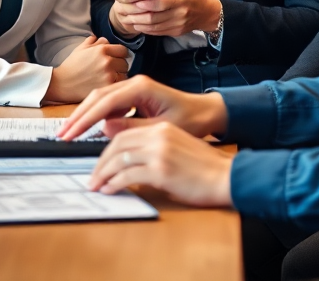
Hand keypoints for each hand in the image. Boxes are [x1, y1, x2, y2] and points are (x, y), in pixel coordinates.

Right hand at [43, 36, 128, 104]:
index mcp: (102, 49)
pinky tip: (108, 85)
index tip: (116, 60)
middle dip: (119, 66)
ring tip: (109, 78)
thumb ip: (95, 41)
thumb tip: (106, 40)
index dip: (120, 55)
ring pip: (124, 74)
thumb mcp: (81, 48)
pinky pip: (120, 85)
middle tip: (111, 70)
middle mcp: (107, 61)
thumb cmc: (72, 65)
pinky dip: (116, 85)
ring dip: (119, 76)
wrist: (62, 83)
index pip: (123, 51)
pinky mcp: (107, 87)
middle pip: (125, 63)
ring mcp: (108, 75)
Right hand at [57, 74, 226, 140]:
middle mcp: (134, 82)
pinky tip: (90, 129)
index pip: (104, 102)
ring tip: (70, 132)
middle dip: (78, 115)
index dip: (85, 119)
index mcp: (140, 87)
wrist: (205, 112)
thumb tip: (104, 127)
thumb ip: (132, 127)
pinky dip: (97, 114)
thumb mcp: (161, 128)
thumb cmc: (189, 120)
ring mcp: (133, 87)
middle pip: (97, 96)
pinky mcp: (134, 95)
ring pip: (100, 98)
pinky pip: (109, 103)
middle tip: (62, 134)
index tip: (70, 134)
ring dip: (85, 114)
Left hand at [88, 121, 233, 206]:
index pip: (125, 134)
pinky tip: (110, 190)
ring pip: (120, 159)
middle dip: (101, 162)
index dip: (108, 150)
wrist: (225, 176)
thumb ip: (153, 149)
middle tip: (93, 177)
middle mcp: (158, 135)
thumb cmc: (203, 168)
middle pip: (118, 144)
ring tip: (97, 186)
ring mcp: (159, 152)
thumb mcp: (176, 149)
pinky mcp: (161, 170)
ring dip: (104, 174)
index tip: (100, 164)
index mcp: (161, 128)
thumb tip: (127, 162)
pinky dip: (115, 183)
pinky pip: (128, 175)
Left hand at [112, 0, 220, 37]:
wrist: (205, 13)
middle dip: (139, 16)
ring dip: (141, 24)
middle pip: (155, 18)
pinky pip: (159, 33)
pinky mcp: (176, 32)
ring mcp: (177, 25)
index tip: (136, 2)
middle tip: (128, 13)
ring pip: (155, 27)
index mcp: (180, 1)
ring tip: (131, 19)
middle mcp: (179, 15)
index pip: (160, 4)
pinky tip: (140, 25)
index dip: (146, 4)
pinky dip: (147, 30)